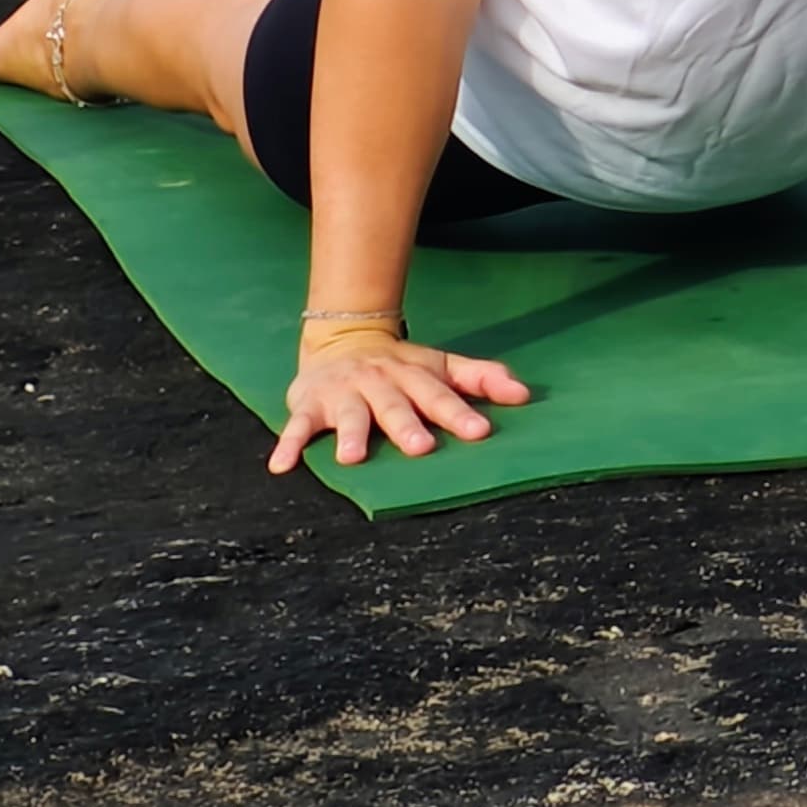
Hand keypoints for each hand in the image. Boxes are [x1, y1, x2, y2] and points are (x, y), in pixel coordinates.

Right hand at [270, 331, 531, 473]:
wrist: (341, 340)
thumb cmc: (401, 366)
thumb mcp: (441, 365)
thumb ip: (481, 378)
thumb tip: (526, 395)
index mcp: (414, 375)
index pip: (440, 395)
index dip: (460, 413)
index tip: (481, 432)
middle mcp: (380, 382)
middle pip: (395, 405)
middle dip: (407, 426)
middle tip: (422, 448)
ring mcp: (344, 393)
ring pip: (348, 415)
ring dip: (350, 435)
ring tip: (352, 458)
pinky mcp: (310, 404)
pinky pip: (297, 425)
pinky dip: (288, 444)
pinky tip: (281, 466)